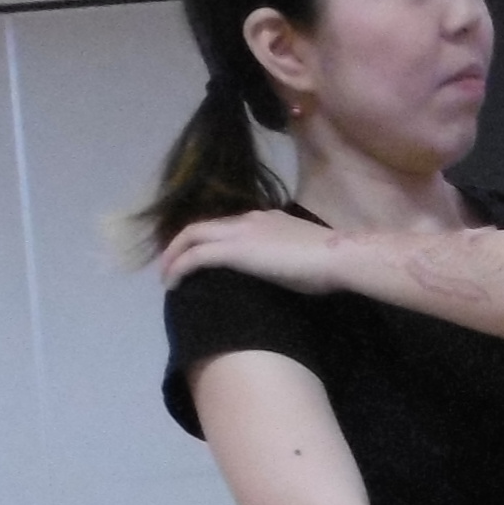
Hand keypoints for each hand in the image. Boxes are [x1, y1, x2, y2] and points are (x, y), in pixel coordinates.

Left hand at [157, 207, 344, 294]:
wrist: (336, 256)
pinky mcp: (234, 250)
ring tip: (167, 278)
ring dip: (173, 257)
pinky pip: (195, 256)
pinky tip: (173, 286)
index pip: (226, 225)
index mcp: (265, 218)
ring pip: (192, 236)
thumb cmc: (329, 262)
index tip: (198, 256)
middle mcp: (247, 219)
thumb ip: (286, 255)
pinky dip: (179, 268)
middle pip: (200, 226)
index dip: (207, 239)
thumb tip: (282, 272)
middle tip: (170, 267)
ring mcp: (239, 232)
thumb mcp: (302, 253)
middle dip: (179, 246)